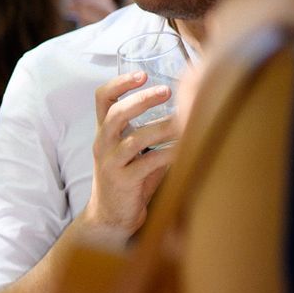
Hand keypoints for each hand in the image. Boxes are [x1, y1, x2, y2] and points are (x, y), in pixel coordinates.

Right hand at [83, 70, 179, 235]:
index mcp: (105, 133)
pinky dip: (169, 153)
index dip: (119, 83)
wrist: (111, 217)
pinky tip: (186, 149)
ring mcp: (111, 163)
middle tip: (167, 91)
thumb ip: (152, 132)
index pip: (102, 99)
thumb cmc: (130, 180)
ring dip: (163, 127)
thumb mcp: (135, 152)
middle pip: (115, 114)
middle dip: (141, 100)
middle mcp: (103, 145)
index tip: (142, 75)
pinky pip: (148, 163)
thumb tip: (191, 109)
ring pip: (135, 138)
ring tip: (186, 121)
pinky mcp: (122, 181)